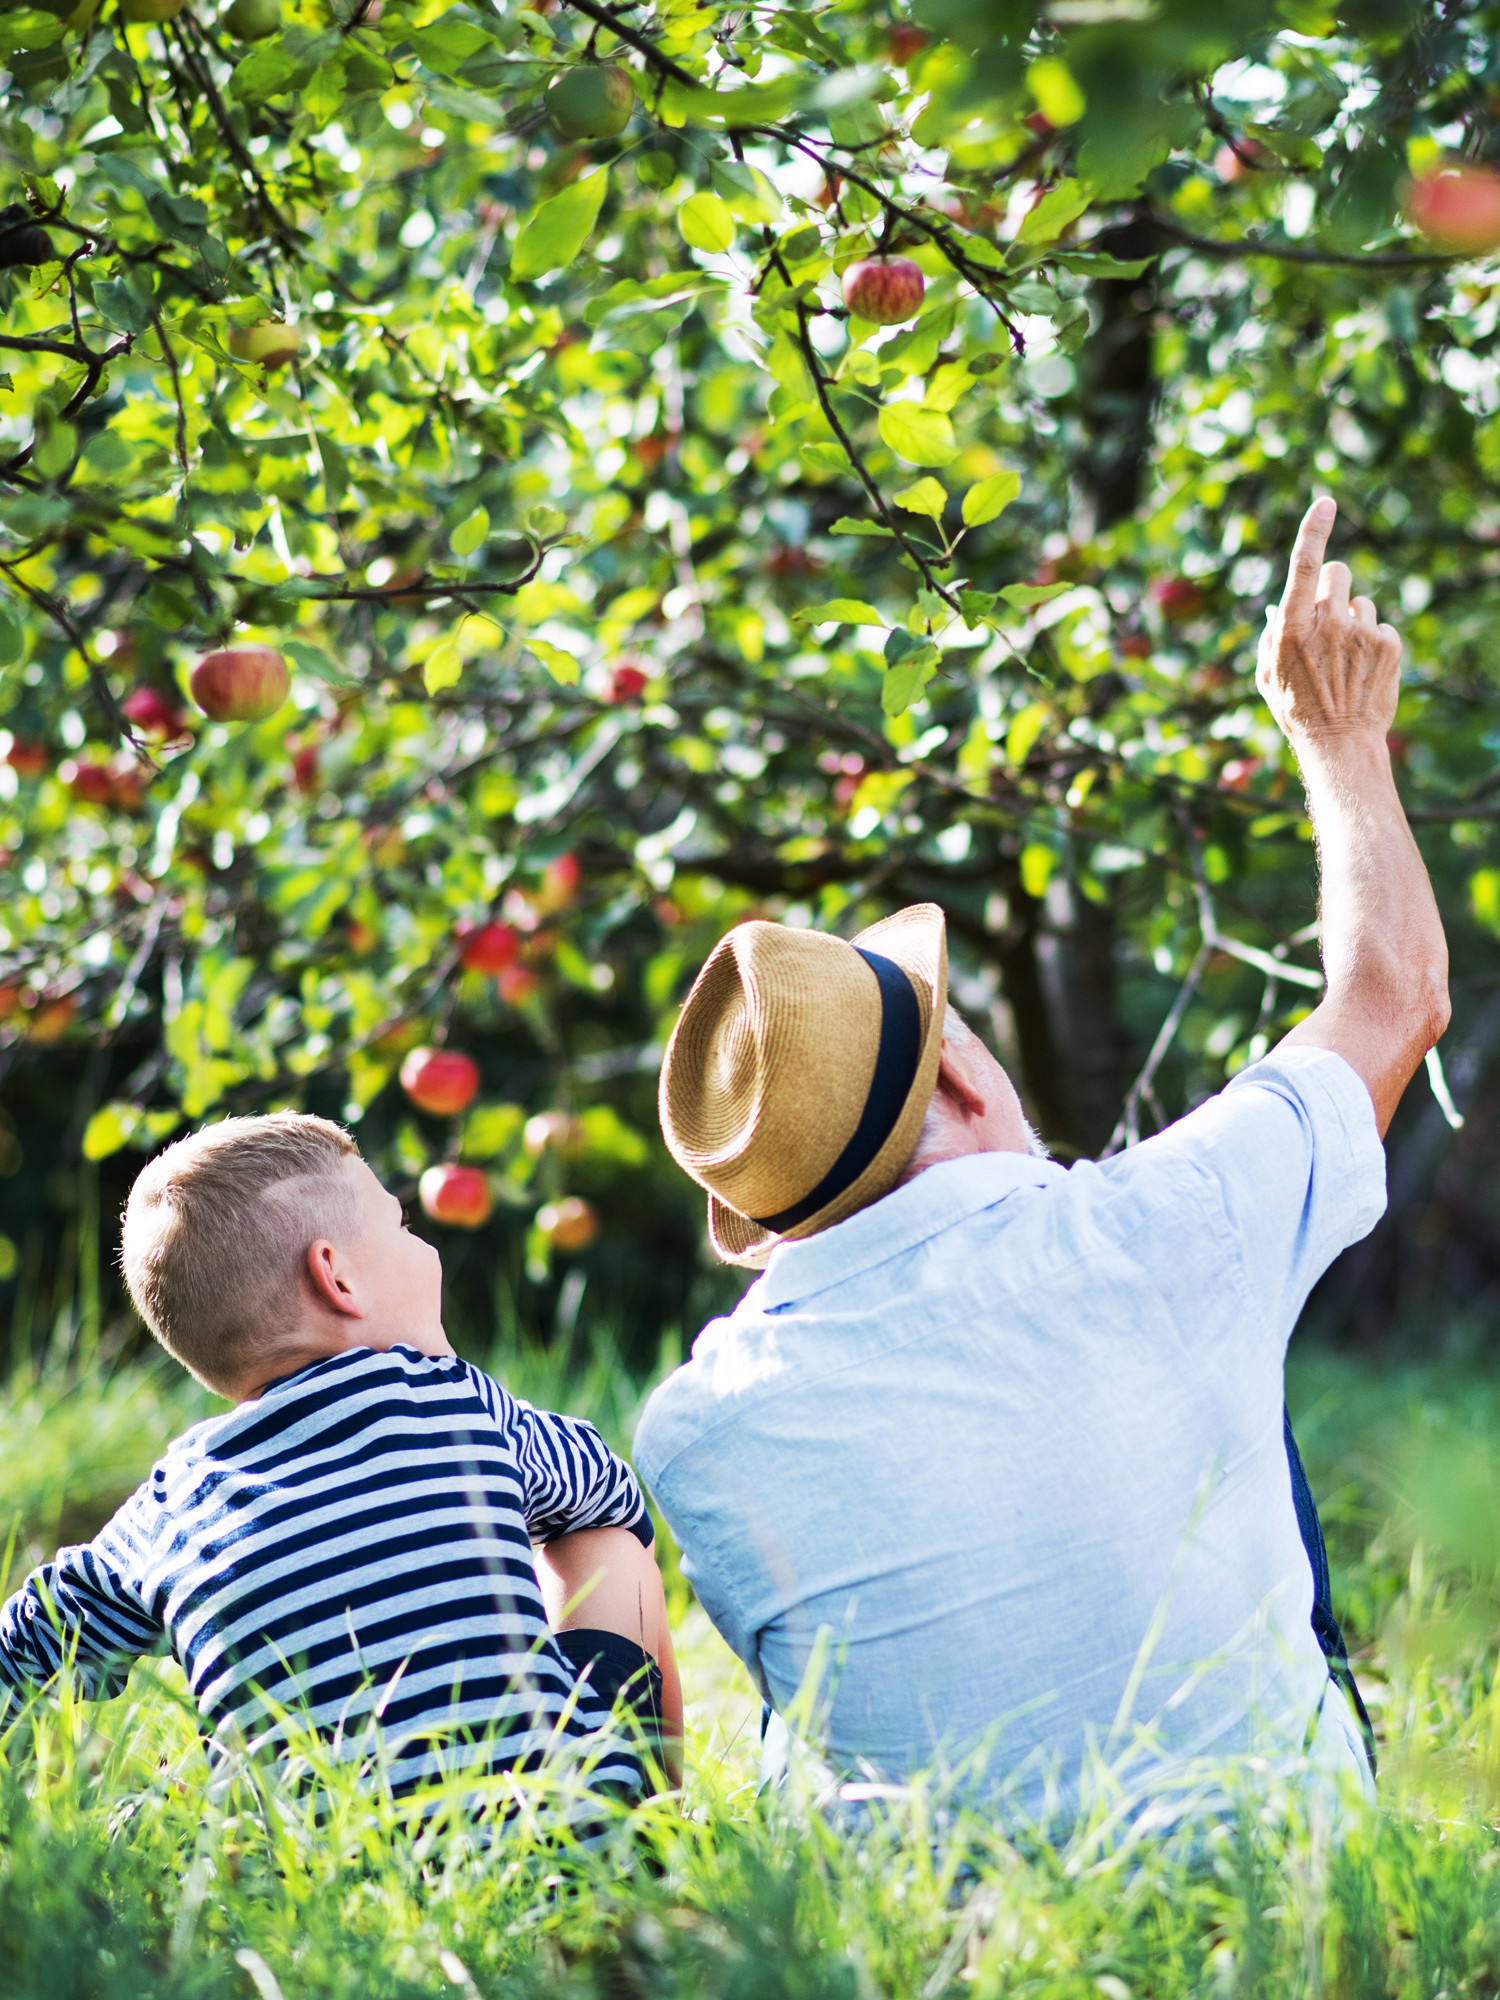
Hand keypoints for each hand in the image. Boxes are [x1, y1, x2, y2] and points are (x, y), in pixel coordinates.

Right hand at [1256, 496, 1402, 747]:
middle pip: (1339, 573)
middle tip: (1329, 616)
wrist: (1339, 744)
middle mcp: (1328, 624)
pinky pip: (1382, 626)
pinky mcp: (1388, 645)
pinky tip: (1363, 669)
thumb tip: (1280, 605)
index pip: (1304, 567)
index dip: (1313, 531)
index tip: (1325, 502)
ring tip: (1346, 659)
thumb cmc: (1297, 709)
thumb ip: (1272, 635)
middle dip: (1334, 587)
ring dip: (1354, 621)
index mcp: (1292, 628)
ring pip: (1361, 602)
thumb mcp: (1269, 674)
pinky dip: (1374, 643)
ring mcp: (1361, 633)